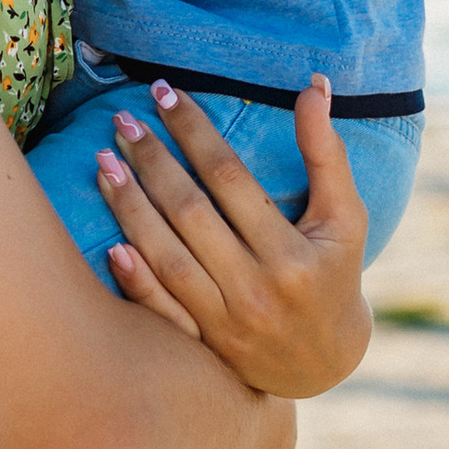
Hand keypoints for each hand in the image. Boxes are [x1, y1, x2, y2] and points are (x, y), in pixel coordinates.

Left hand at [94, 83, 372, 399]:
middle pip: (190, 214)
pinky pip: (161, 311)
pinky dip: (135, 279)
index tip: (164, 94)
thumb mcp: (345, 216)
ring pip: (167, 258)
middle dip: (152, 162)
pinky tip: (108, 243)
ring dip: (129, 209)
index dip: (194, 132)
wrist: (325, 364)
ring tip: (103, 163)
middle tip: (121, 121)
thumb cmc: (334, 273)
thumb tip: (315, 83)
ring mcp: (227, 323)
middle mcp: (257, 290)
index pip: (230, 178)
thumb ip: (327, 151)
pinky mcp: (204, 347)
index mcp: (292, 253)